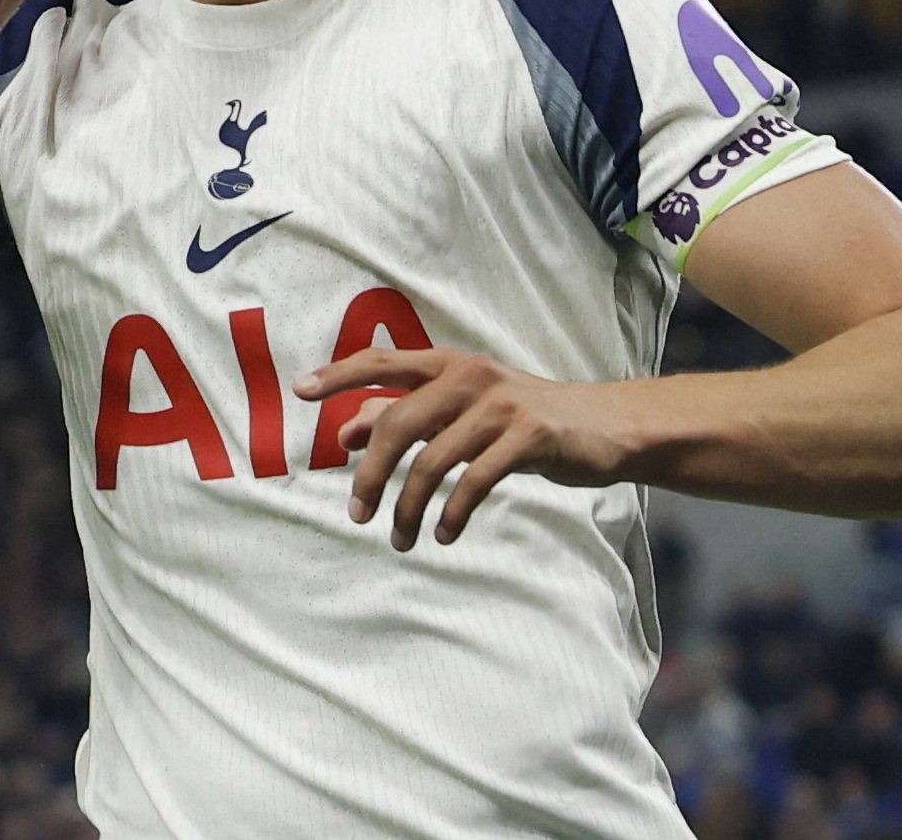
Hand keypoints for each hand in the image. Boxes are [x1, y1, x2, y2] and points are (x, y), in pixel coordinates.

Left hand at [291, 349, 632, 550]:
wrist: (601, 426)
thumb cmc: (520, 419)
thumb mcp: (462, 411)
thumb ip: (406, 415)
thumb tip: (345, 433)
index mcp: (448, 363)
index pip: (382, 362)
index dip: (339, 375)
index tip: (300, 392)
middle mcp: (469, 375)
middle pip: (397, 423)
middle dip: (370, 475)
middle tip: (357, 514)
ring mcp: (501, 403)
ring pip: (432, 460)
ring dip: (408, 508)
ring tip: (401, 540)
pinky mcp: (529, 436)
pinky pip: (474, 480)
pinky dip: (451, 514)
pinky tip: (442, 534)